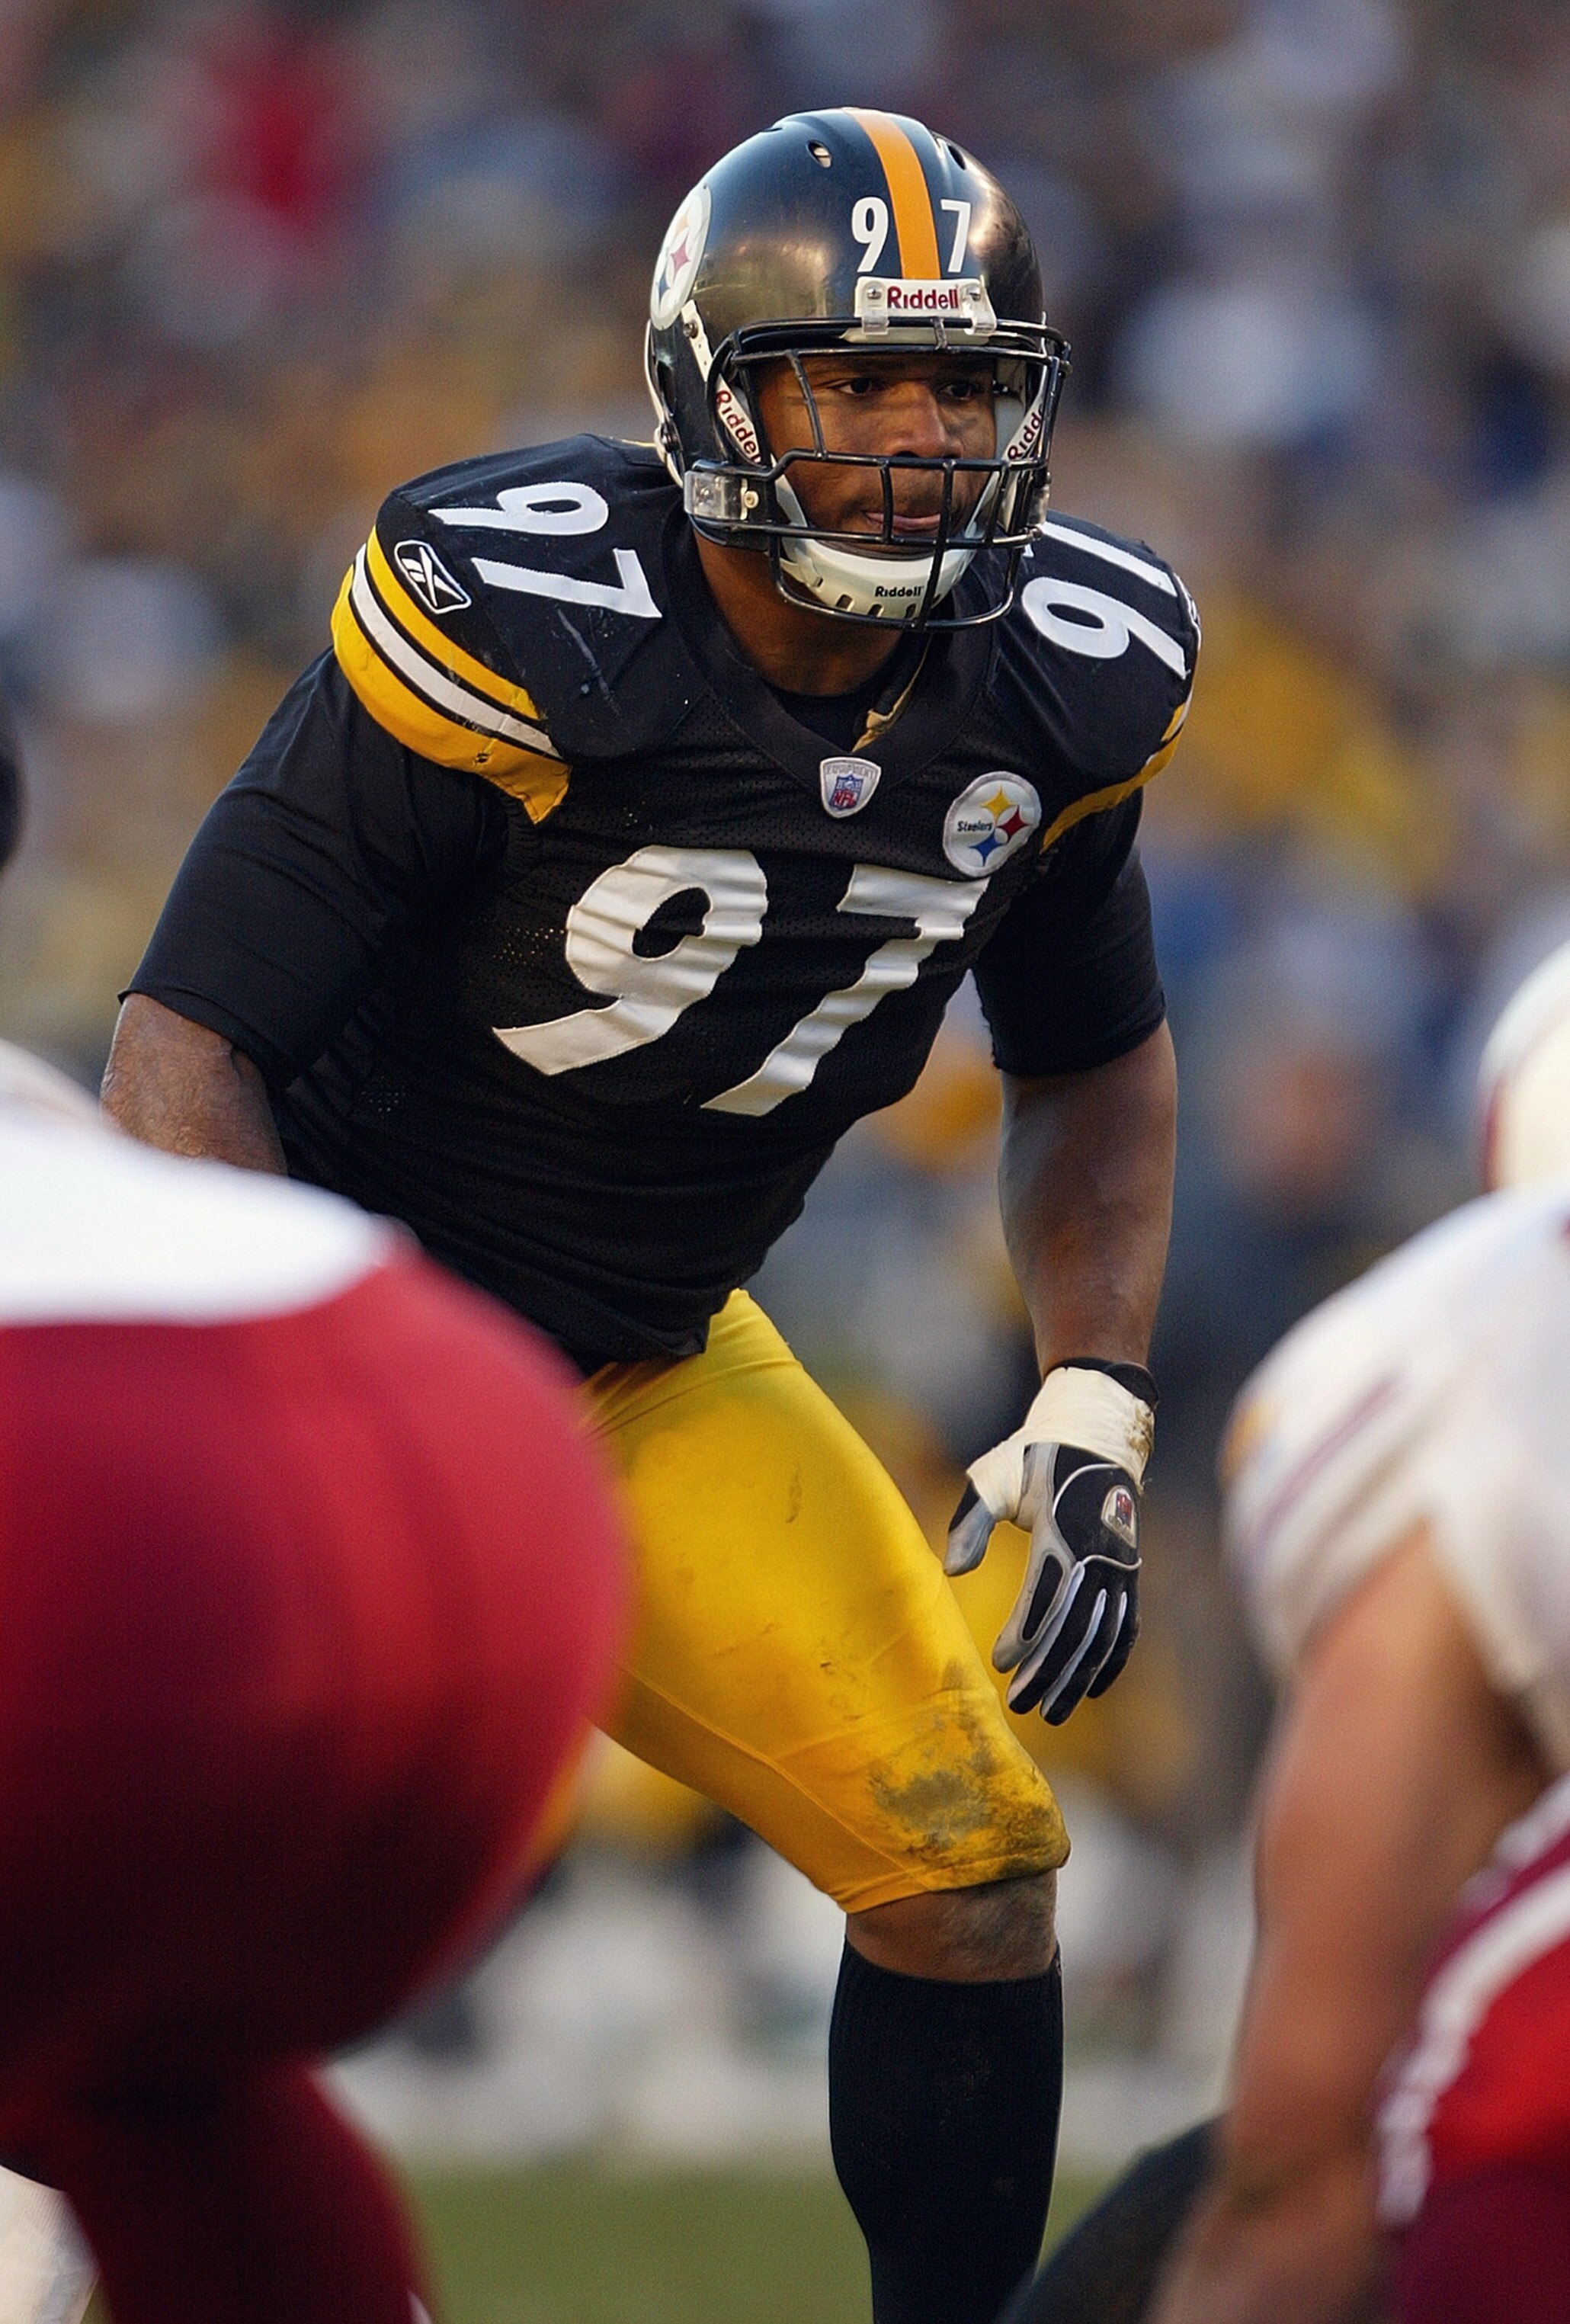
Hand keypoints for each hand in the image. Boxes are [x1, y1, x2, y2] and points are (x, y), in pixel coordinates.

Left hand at [945, 1362, 1154, 1723]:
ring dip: (1078, 1676)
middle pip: (1076, 1625)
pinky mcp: (1130, 1572)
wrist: (1096, 1433)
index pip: (1047, 1593)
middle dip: (1048, 1670)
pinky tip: (1094, 1689)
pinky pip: (1127, 1625)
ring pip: (1103, 1634)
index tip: (998, 1663)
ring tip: (1053, 1711)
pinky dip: (1113, 1660)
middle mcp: (1100, 1551)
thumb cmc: (1033, 1457)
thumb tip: (950, 1571)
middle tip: (1020, 1705)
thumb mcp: (993, 1477)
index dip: (1024, 1632)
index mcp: (1063, 1527)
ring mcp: (1121, 1564)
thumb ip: (971, 1522)